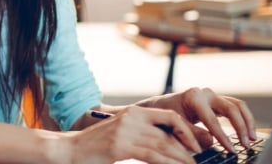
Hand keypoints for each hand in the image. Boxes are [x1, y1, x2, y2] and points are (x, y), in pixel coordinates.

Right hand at [67, 105, 199, 163]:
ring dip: (182, 158)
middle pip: (170, 132)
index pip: (169, 117)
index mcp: (134, 112)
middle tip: (202, 159)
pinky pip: (152, 155)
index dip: (187, 130)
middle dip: (190, 147)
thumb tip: (168, 145)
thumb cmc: (96, 145)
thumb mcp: (121, 134)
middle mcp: (132, 118)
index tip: (198, 144)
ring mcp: (126, 132)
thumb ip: (142, 135)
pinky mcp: (121, 146)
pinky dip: (169, 163)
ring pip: (164, 145)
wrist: (69, 149)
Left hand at [144, 87, 257, 150]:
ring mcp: (212, 95)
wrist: (161, 106)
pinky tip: (248, 132)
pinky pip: (236, 107)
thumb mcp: (175, 126)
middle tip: (246, 145)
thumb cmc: (166, 116)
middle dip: (241, 128)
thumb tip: (211, 142)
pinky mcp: (217, 100)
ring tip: (252, 139)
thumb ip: (192, 133)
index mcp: (193, 98)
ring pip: (238, 106)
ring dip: (247, 122)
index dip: (223, 137)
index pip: (212, 120)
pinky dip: (244, 119)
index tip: (231, 149)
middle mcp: (205, 93)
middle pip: (231, 108)